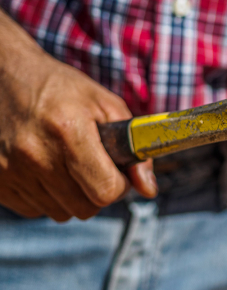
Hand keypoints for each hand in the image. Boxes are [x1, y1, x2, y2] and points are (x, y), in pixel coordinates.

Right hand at [0, 50, 156, 221]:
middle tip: (94, 169)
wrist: (4, 76)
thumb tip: (149, 189)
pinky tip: (45, 169)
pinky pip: (34, 210)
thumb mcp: (106, 106)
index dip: (119, 186)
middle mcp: (35, 154)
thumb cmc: (62, 90)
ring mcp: (10, 170)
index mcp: (68, 131)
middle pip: (85, 209)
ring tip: (67, 165)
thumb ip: (134, 148)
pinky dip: (46, 197)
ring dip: (72, 196)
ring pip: (60, 213)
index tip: (118, 173)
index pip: (105, 191)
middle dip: (97, 192)